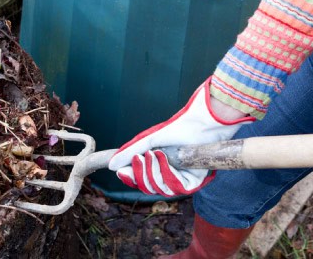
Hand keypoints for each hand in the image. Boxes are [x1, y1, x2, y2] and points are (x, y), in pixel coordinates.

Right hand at [108, 77, 253, 195]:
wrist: (200, 123)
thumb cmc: (178, 128)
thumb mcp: (149, 140)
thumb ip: (130, 152)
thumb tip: (111, 165)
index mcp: (159, 167)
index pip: (141, 181)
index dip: (130, 178)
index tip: (120, 171)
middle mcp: (170, 175)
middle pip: (148, 187)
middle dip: (141, 174)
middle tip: (139, 158)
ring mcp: (181, 180)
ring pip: (160, 189)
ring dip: (154, 171)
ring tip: (154, 154)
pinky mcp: (194, 182)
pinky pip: (175, 188)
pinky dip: (167, 173)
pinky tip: (165, 158)